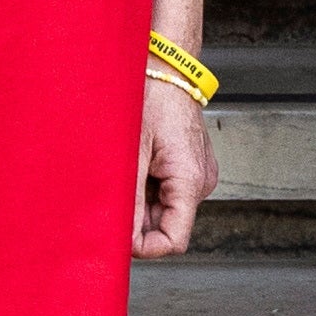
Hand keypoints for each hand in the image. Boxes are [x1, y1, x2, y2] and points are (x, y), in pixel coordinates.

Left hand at [133, 64, 216, 257]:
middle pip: (168, 225)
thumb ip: (129, 200)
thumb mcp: (133, 154)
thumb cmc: (151, 100)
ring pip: (166, 208)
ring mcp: (199, 174)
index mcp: (190, 181)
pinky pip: (169, 190)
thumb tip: (123, 239)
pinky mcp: (192, 165)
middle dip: (139, 218)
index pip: (174, 240)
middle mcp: (201, 182)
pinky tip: (139, 162)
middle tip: (114, 193)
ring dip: (142, 199)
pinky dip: (149, 185)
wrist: (168, 69)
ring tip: (128, 169)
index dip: (145, 246)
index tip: (119, 236)